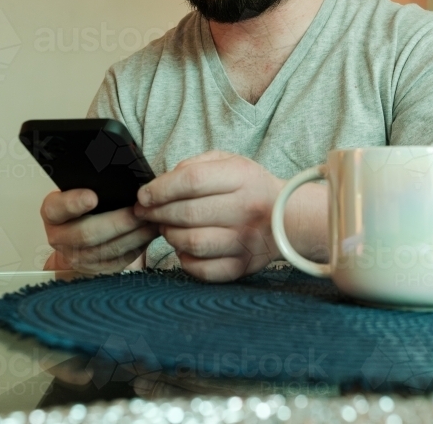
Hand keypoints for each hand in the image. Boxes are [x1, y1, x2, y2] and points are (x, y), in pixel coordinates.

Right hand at [41, 189, 158, 273]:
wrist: (79, 239)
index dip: (73, 203)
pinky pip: (120, 259)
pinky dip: (138, 245)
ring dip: (133, 234)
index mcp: (53, 214)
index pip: (57, 208)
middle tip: (138, 210)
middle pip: (87, 233)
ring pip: (108, 249)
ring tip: (151, 219)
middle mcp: (60, 238)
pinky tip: (149, 232)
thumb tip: (117, 172)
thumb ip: (92, 185)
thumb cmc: (82, 208)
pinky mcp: (97, 269)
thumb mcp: (79, 192)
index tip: (92, 197)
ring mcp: (78, 257)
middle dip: (117, 222)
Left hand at [133, 151, 284, 281]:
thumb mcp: (228, 162)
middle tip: (147, 212)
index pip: (190, 181)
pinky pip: (202, 269)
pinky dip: (184, 260)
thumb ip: (194, 166)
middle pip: (186, 212)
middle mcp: (246, 209)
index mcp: (241, 177)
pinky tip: (184, 249)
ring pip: (191, 242)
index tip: (143, 195)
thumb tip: (160, 185)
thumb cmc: (250, 187)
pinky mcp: (242, 266)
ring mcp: (245, 241)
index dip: (159, 189)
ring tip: (167, 228)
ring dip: (169, 235)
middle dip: (157, 213)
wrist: (289, 218)